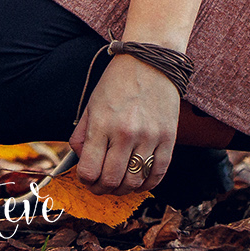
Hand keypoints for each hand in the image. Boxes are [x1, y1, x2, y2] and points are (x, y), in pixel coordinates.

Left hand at [69, 54, 178, 194]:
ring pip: (134, 182)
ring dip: (124, 190)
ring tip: (119, 183)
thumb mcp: (91, 104)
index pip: (89, 170)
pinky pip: (158, 174)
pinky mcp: (168, 138)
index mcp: (102, 123)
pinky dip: (146, 184)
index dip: (85, 180)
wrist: (151, 60)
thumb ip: (81, 135)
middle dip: (102, 189)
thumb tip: (80, 161)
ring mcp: (149, 137)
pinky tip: (139, 180)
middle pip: (111, 181)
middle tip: (101, 185)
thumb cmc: (117, 81)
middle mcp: (125, 133)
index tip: (87, 178)